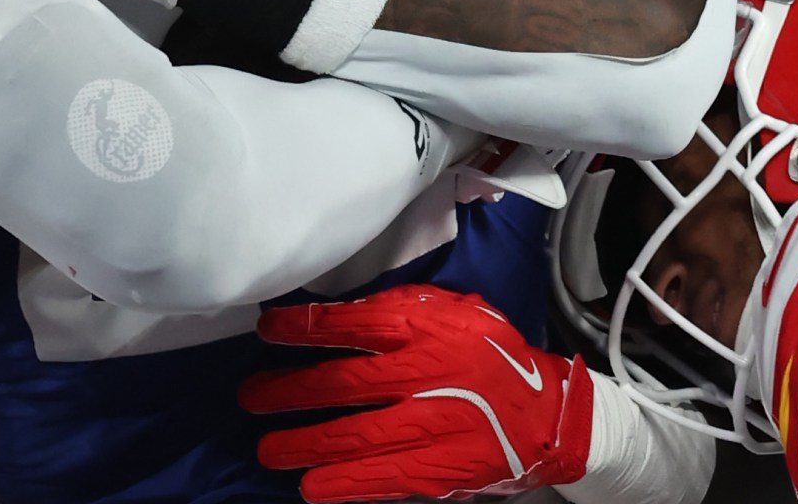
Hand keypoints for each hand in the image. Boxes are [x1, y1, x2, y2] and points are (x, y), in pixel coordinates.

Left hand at [241, 284, 593, 501]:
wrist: (546, 415)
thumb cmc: (491, 355)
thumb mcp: (453, 312)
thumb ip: (401, 312)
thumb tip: (338, 312)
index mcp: (426, 328)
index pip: (351, 324)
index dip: (303, 326)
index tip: (266, 329)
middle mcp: (426, 375)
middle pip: (343, 384)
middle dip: (289, 391)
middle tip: (250, 396)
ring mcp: (432, 427)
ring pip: (355, 437)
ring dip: (304, 444)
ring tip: (268, 449)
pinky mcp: (440, 470)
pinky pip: (382, 479)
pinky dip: (344, 485)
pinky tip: (313, 488)